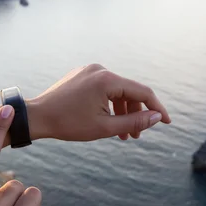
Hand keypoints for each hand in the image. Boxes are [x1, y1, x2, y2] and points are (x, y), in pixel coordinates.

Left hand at [28, 64, 171, 140]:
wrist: (37, 117)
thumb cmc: (68, 124)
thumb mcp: (105, 127)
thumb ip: (134, 122)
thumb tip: (158, 118)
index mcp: (107, 79)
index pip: (142, 92)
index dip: (157, 108)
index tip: (167, 122)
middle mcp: (100, 69)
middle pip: (129, 91)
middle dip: (136, 114)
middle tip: (137, 136)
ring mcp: (90, 70)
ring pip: (117, 91)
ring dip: (123, 111)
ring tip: (123, 134)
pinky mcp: (82, 75)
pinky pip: (104, 88)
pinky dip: (110, 104)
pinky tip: (109, 121)